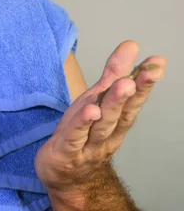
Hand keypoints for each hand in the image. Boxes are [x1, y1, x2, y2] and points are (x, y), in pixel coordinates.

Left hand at [34, 40, 166, 191]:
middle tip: (136, 76)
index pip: (133, 101)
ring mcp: (88, 146)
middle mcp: (107, 134)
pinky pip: (75, 137)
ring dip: (112, 105)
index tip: (157, 63)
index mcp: (116, 121)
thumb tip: (132, 45)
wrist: (64, 176)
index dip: (145, 84)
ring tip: (121, 86)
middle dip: (129, 94)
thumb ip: (113, 74)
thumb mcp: (96, 100)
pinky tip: (90, 112)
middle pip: (119, 113)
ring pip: (101, 125)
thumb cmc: (83, 133)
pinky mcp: (66, 152)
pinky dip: (82, 124)